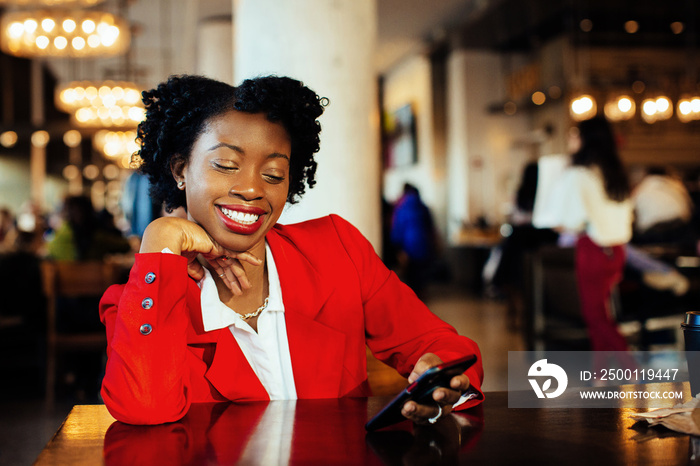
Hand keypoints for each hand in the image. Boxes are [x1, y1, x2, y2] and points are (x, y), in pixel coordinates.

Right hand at [140, 217, 261, 293]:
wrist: (172, 236)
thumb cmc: (175, 247)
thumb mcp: (186, 263)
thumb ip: (196, 270)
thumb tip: (203, 279)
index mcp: (205, 252)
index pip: (219, 268)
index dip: (226, 279)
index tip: (231, 289)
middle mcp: (214, 249)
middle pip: (228, 267)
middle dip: (235, 280)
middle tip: (243, 291)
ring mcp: (218, 247)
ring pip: (233, 264)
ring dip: (241, 275)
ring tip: (248, 286)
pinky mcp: (221, 245)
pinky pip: (238, 252)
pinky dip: (248, 257)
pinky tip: (257, 262)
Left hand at [401, 353, 470, 424]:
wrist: (421, 380)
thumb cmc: (429, 368)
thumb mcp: (428, 360)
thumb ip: (425, 363)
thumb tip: (417, 376)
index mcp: (455, 380)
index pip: (463, 382)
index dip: (460, 382)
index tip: (454, 381)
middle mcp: (451, 397)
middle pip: (452, 398)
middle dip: (444, 395)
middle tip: (436, 393)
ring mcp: (441, 409)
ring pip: (435, 412)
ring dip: (422, 409)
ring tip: (409, 405)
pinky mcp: (429, 417)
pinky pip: (422, 419)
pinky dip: (412, 414)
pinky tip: (403, 409)